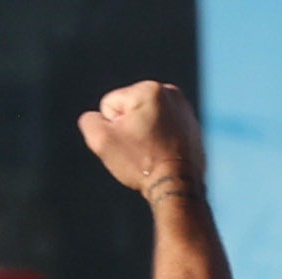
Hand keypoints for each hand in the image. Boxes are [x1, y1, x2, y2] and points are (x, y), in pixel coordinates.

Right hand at [78, 81, 204, 198]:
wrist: (177, 186)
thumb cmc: (141, 163)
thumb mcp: (102, 141)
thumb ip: (89, 122)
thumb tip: (96, 117)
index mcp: (148, 89)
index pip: (110, 105)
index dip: (112, 128)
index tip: (130, 143)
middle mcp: (170, 92)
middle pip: (129, 110)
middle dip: (129, 129)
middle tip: (141, 150)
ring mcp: (184, 108)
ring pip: (147, 119)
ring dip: (145, 134)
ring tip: (153, 153)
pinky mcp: (192, 125)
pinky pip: (164, 129)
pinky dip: (161, 140)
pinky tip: (164, 155)